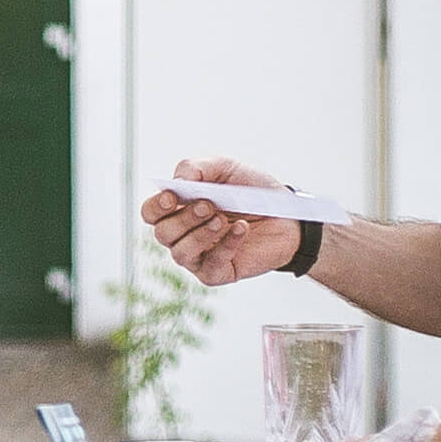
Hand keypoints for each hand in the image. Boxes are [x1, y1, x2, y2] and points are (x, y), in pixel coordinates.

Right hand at [141, 157, 303, 284]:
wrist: (289, 216)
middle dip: (184, 218)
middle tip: (209, 205)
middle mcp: (183, 235)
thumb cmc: (252, 192)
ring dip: (200, 234)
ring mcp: (198, 257)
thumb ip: (196, 168)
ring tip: (223, 219)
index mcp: (179, 210)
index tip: (173, 197)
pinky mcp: (217, 273)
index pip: (151, 213)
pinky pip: (210, 266)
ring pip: (181, 253)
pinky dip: (225, 245)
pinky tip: (241, 229)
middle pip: (163, 233)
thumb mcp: (226, 168)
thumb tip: (176, 181)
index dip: (156, 207)